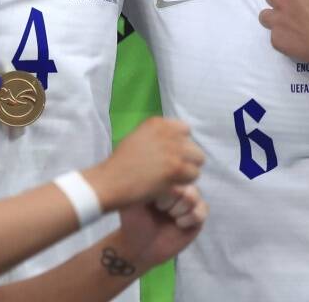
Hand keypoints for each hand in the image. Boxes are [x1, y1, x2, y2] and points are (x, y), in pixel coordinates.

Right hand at [87, 117, 203, 210]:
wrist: (111, 181)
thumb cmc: (121, 164)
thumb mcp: (138, 137)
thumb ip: (159, 136)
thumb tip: (179, 140)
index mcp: (157, 123)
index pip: (185, 129)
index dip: (180, 144)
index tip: (171, 155)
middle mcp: (167, 132)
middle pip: (194, 146)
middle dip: (187, 159)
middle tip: (173, 170)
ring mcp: (173, 150)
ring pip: (198, 161)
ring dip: (188, 171)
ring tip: (173, 179)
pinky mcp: (176, 168)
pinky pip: (193, 175)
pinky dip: (184, 183)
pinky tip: (170, 185)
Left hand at [115, 185, 207, 269]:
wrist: (139, 248)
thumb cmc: (133, 222)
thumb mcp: (131, 200)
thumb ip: (145, 184)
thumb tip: (165, 177)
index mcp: (160, 178)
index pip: (170, 173)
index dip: (162, 189)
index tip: (150, 200)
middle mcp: (176, 186)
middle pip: (183, 182)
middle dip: (171, 199)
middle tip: (159, 209)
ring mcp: (188, 200)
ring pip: (194, 195)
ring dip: (180, 208)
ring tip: (170, 216)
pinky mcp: (197, 217)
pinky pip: (203, 209)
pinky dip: (191, 217)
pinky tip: (179, 224)